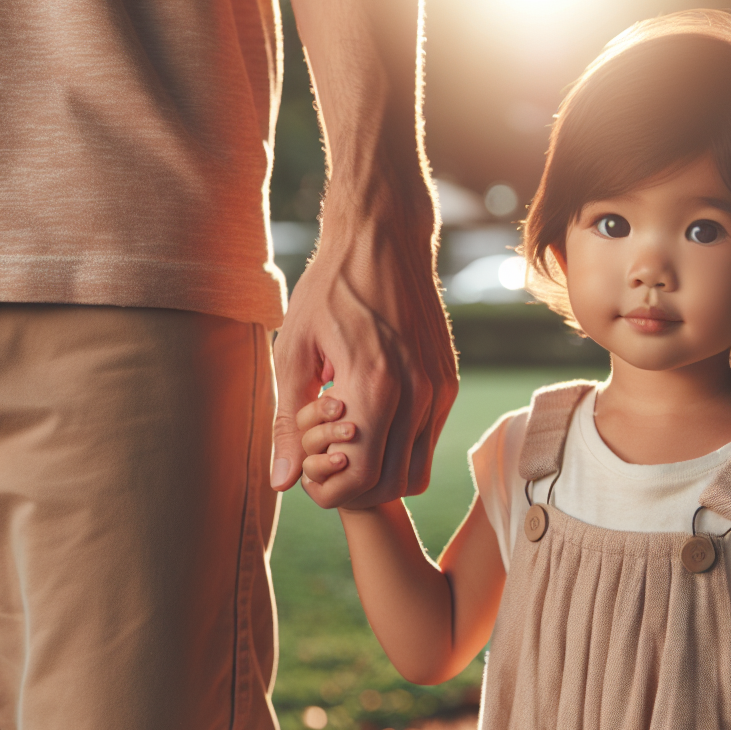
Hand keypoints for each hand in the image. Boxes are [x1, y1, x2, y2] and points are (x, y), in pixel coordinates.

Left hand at [271, 195, 457, 508]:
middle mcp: (417, 393)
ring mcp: (439, 389)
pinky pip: (427, 441)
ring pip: (415, 471)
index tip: (306, 471)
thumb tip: (282, 483)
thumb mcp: (293, 350)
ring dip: (379, 472)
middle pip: (391, 486)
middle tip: (322, 462)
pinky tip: (368, 416)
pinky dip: (397, 446)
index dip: (329, 490)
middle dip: (353, 489)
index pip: (361, 479)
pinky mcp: (448, 382)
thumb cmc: (328, 289)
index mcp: (375, 386)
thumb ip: (289, 423)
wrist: (383, 239)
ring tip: (345, 441)